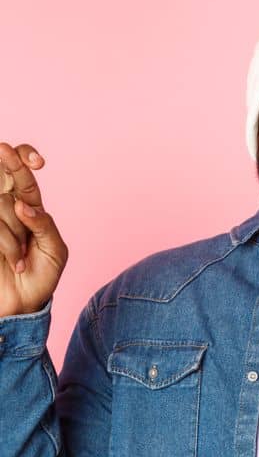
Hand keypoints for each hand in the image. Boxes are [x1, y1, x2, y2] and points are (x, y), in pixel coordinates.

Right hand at [0, 142, 68, 317]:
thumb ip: (44, 226)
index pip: (24, 174)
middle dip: (10, 163)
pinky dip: (7, 244)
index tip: (38, 162)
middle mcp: (5, 208)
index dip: (25, 159)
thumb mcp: (55, 251)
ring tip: (21, 258)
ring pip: (1, 206)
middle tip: (4, 150)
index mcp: (28, 207)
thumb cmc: (40, 277)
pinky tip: (14, 262)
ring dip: (14, 234)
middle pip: (4, 175)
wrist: (19, 305)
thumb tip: (24, 206)